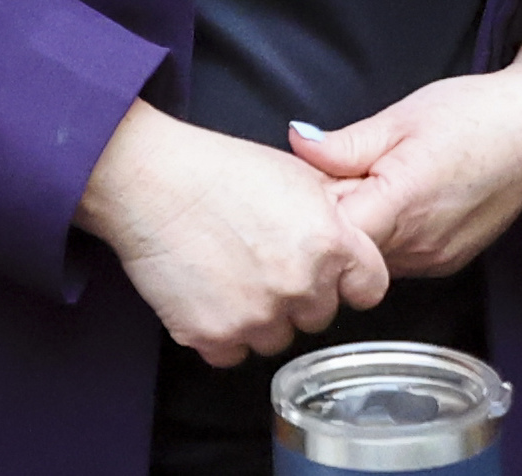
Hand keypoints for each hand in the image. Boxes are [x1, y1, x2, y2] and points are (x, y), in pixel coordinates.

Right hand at [76, 101, 389, 366]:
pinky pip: (232, 353)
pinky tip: (208, 295)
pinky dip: (222, 332)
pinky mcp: (214, 337)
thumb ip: (337, 213)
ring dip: (260, 318)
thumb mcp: (297, 175)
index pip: (369, 288)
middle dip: (299, 296)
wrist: (151, 181)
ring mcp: (257, 317)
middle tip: (264, 263)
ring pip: (276, 340)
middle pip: (319, 317)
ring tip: (232, 276)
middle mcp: (301, 286)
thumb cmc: (221, 169)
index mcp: (332, 243)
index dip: (349, 279)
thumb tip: (357, 235)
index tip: (330, 273)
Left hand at [288, 4, 521, 278]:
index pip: (328, 233)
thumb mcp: (401, 117)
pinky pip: (395, 258)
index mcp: (401, 205)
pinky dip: (381, 236)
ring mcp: (434, 260)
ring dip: (354, 230)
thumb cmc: (475, 115)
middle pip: (345, 251)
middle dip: (324, 220)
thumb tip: (295, 144)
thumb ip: (344, 144)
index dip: (303, 209)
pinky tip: (386, 201)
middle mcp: (418, 246)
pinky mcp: (446, 262)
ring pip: (369, 259)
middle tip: (317, 180)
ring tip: (356, 185)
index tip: (294, 183)